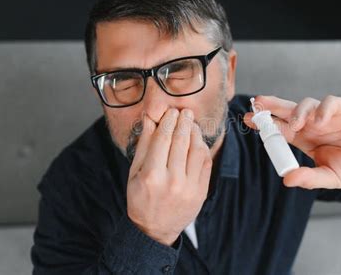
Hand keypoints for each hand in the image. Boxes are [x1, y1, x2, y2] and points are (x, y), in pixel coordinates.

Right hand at [127, 108, 212, 245]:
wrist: (155, 229)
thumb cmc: (141, 199)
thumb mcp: (134, 173)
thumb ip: (143, 145)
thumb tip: (149, 120)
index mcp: (151, 176)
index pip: (163, 139)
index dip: (168, 122)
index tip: (171, 112)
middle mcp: (172, 181)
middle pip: (181, 141)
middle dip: (184, 122)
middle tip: (185, 112)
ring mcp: (189, 188)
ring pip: (197, 150)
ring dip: (195, 133)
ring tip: (192, 124)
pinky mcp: (201, 192)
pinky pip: (206, 163)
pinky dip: (203, 148)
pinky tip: (198, 141)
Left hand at [244, 95, 340, 192]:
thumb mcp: (330, 178)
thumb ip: (309, 178)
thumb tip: (286, 180)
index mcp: (305, 140)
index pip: (280, 129)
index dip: (265, 124)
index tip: (248, 120)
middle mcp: (313, 125)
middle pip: (288, 111)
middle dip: (272, 107)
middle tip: (257, 104)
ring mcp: (329, 116)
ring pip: (306, 104)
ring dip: (297, 112)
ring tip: (295, 125)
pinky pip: (331, 103)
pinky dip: (323, 109)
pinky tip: (320, 121)